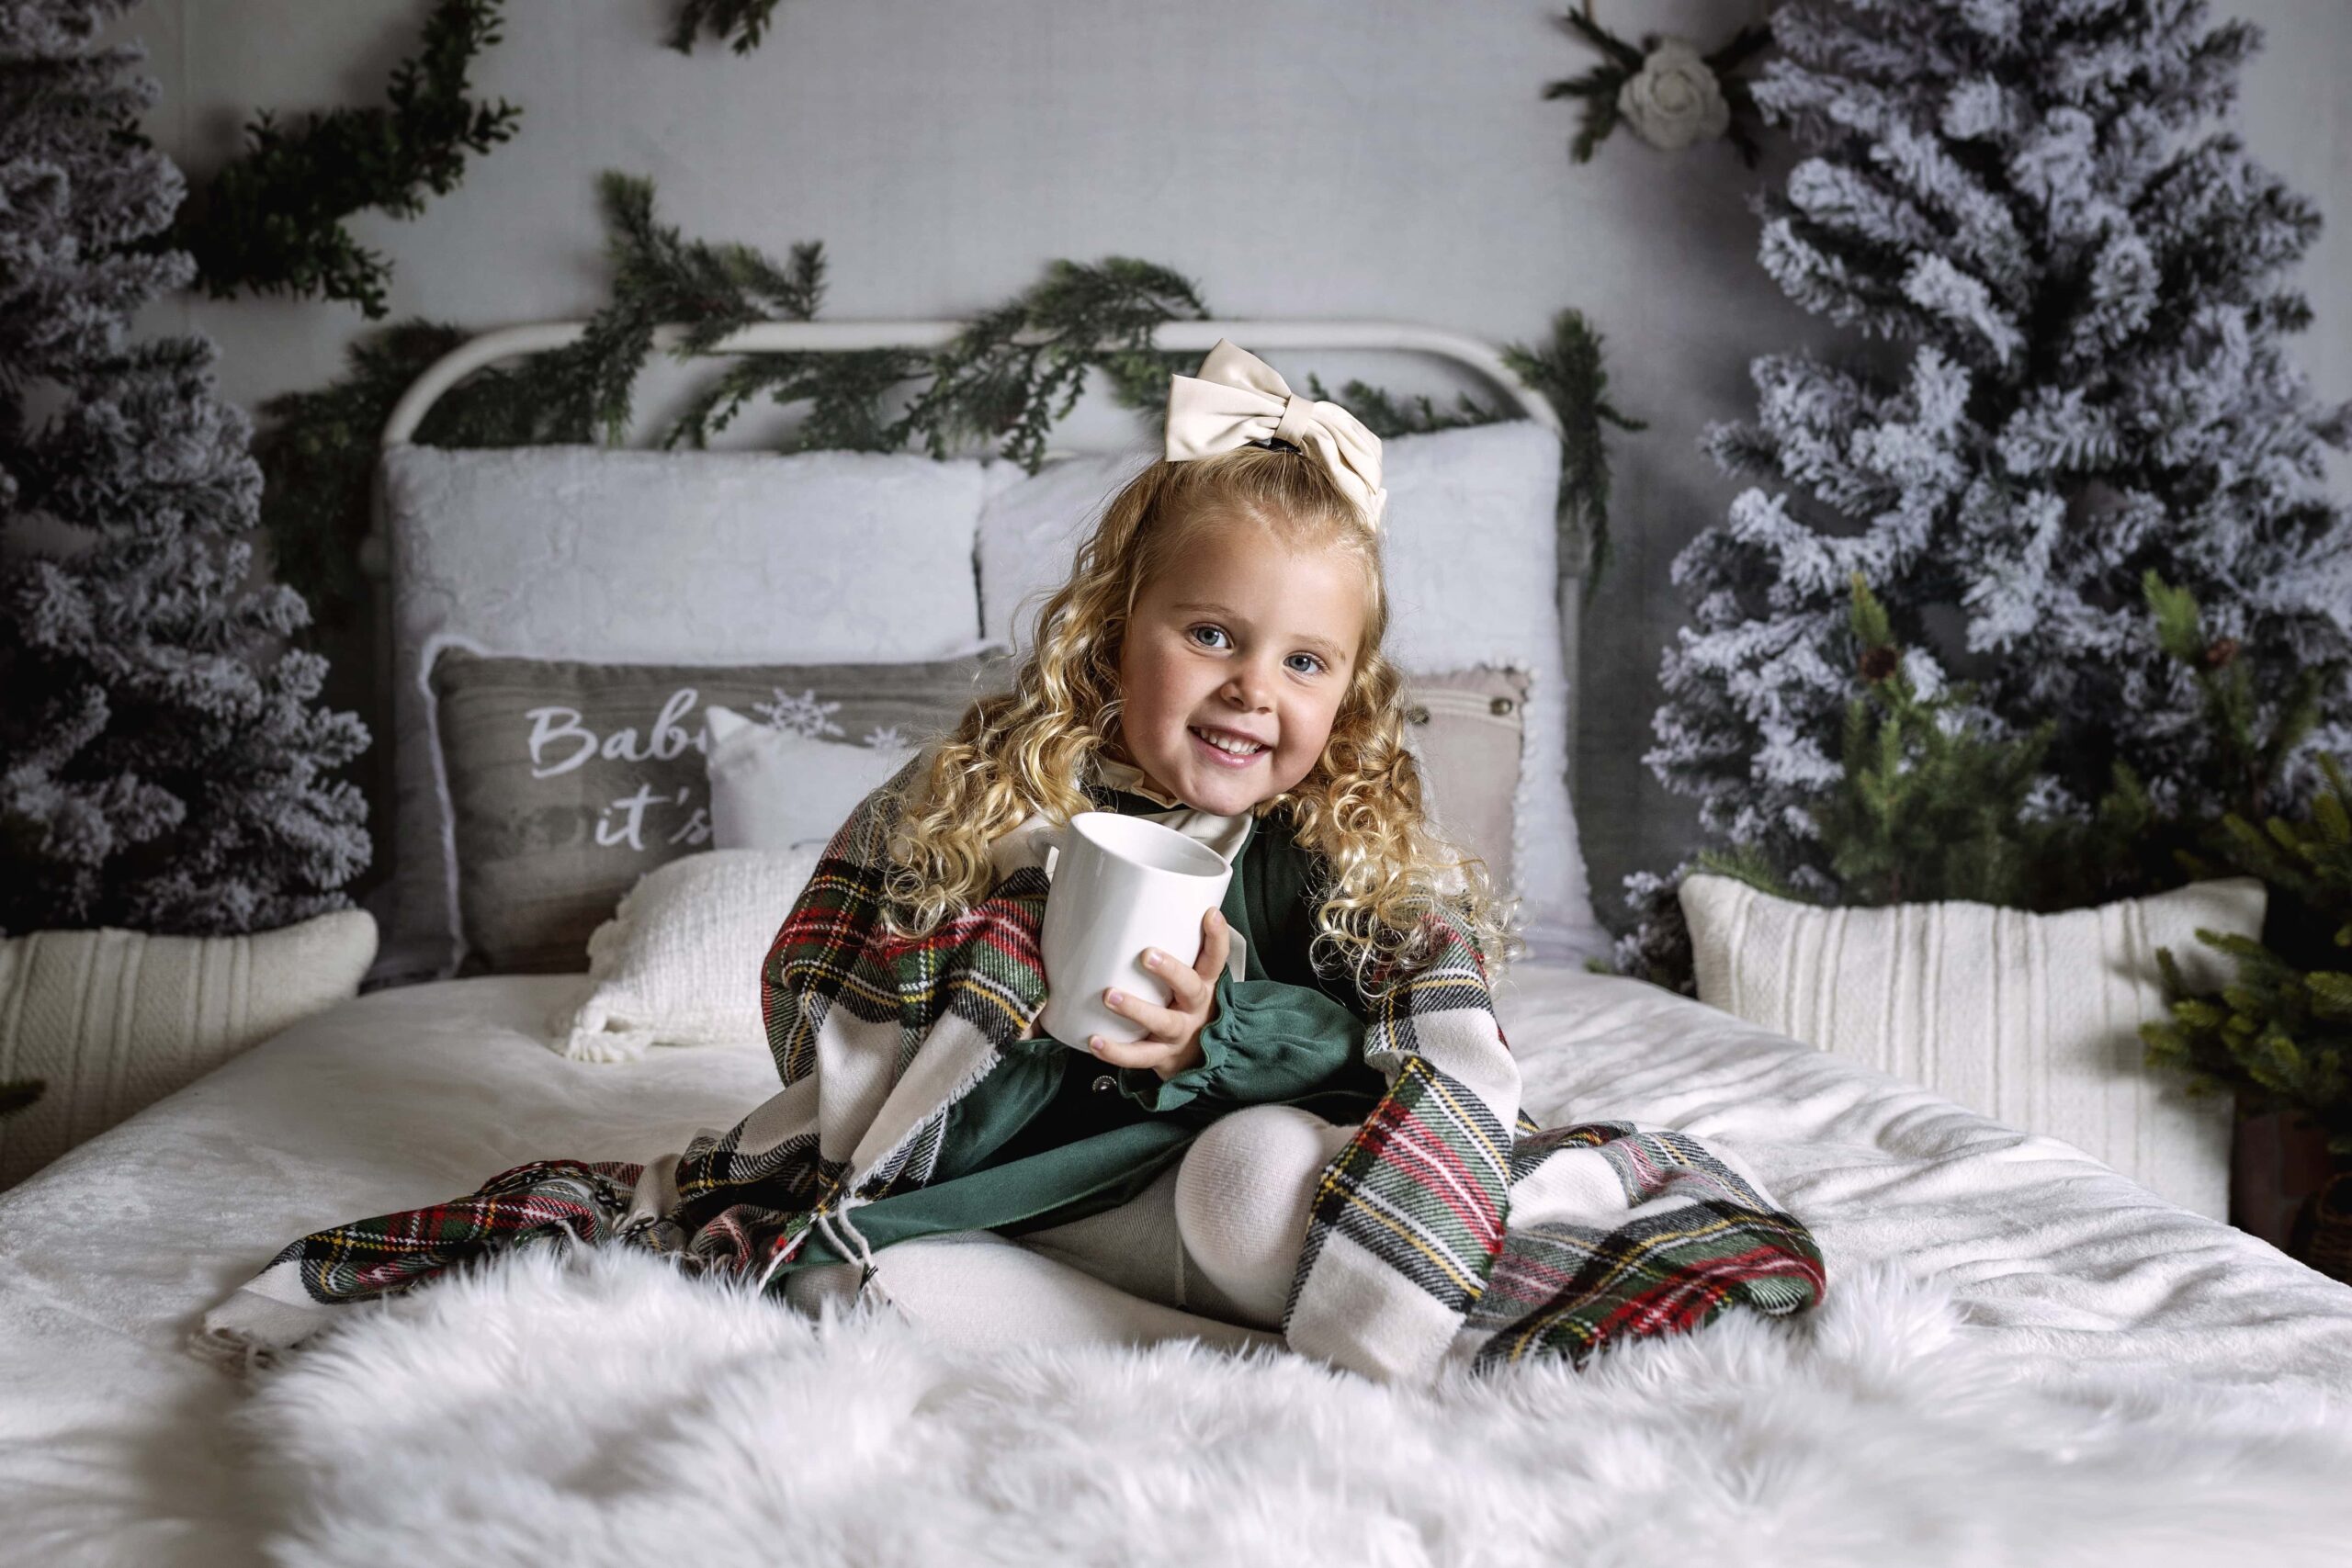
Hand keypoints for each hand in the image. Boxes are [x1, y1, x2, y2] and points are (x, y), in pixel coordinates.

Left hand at [1087, 908, 1229, 1080]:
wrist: (1195, 1058)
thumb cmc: (1183, 1007)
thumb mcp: (1189, 980)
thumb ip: (1171, 951)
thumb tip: (1127, 907)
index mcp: (1204, 984)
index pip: (1216, 958)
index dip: (1216, 937)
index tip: (1209, 914)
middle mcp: (1195, 1008)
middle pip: (1190, 988)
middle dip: (1171, 970)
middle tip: (1148, 954)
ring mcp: (1178, 1034)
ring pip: (1162, 1022)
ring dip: (1136, 1009)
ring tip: (1110, 996)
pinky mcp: (1161, 1057)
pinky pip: (1138, 1056)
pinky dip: (1115, 1051)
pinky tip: (1095, 1040)